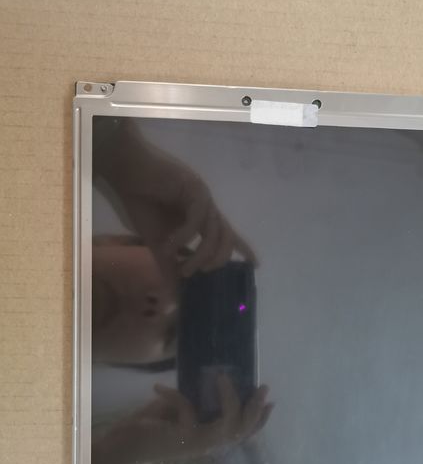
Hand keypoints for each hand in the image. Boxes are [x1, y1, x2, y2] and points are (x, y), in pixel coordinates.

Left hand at [92, 377, 272, 463]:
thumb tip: (213, 379)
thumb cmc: (146, 428)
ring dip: (230, 400)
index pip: (241, 433)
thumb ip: (195, 402)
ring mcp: (195, 444)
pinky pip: (187, 409)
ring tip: (223, 376)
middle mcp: (206, 444)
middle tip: (263, 388)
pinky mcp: (181, 438)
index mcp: (207, 438)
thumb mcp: (176, 410)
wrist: (120, 446)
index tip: (272, 402)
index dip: (259, 421)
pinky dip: (174, 395)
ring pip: (228, 426)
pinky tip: (158, 388)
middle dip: (256, 409)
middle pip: (242, 431)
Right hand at [97, 121, 256, 275]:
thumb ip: (168, 263)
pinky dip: (185, 236)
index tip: (255, 265)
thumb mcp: (156, 240)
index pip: (227, 234)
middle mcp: (206, 207)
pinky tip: (170, 246)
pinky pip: (198, 218)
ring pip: (214, 231)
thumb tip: (175, 292)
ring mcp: (202, 196)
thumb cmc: (141, 201)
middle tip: (203, 273)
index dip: (243, 248)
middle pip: (226, 236)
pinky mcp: (193, 187)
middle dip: (219, 258)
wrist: (125, 171)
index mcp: (201, 217)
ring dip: (201, 254)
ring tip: (185, 270)